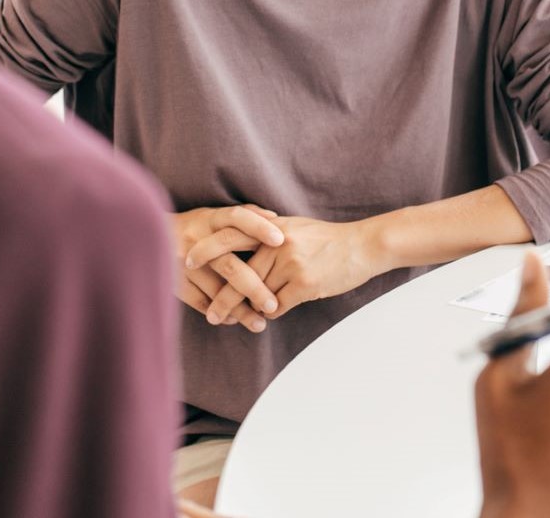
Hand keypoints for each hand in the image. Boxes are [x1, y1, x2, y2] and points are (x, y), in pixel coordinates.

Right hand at [170, 205, 285, 331]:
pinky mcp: (174, 282)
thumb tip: (275, 218)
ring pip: (217, 291)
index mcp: (209, 219)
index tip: (281, 240)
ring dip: (240, 310)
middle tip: (273, 305)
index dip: (259, 226)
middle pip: (230, 266)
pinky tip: (234, 320)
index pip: (237, 217)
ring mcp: (183, 263)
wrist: (145, 239)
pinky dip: (220, 313)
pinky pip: (201, 302)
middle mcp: (196, 239)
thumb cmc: (193, 228)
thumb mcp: (212, 216)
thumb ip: (242, 216)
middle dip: (254, 288)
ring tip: (260, 323)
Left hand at [204, 214, 385, 322]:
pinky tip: (269, 315)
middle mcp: (277, 244)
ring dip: (246, 311)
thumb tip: (241, 249)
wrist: (362, 246)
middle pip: (239, 275)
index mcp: (272, 229)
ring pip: (257, 295)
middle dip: (222, 298)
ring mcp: (291, 264)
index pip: (230, 235)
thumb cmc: (328, 239)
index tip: (188, 262)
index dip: (207, 249)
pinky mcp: (304, 284)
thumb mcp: (295, 228)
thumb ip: (268, 236)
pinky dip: (271, 313)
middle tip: (210, 315)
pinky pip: (277, 306)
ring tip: (230, 321)